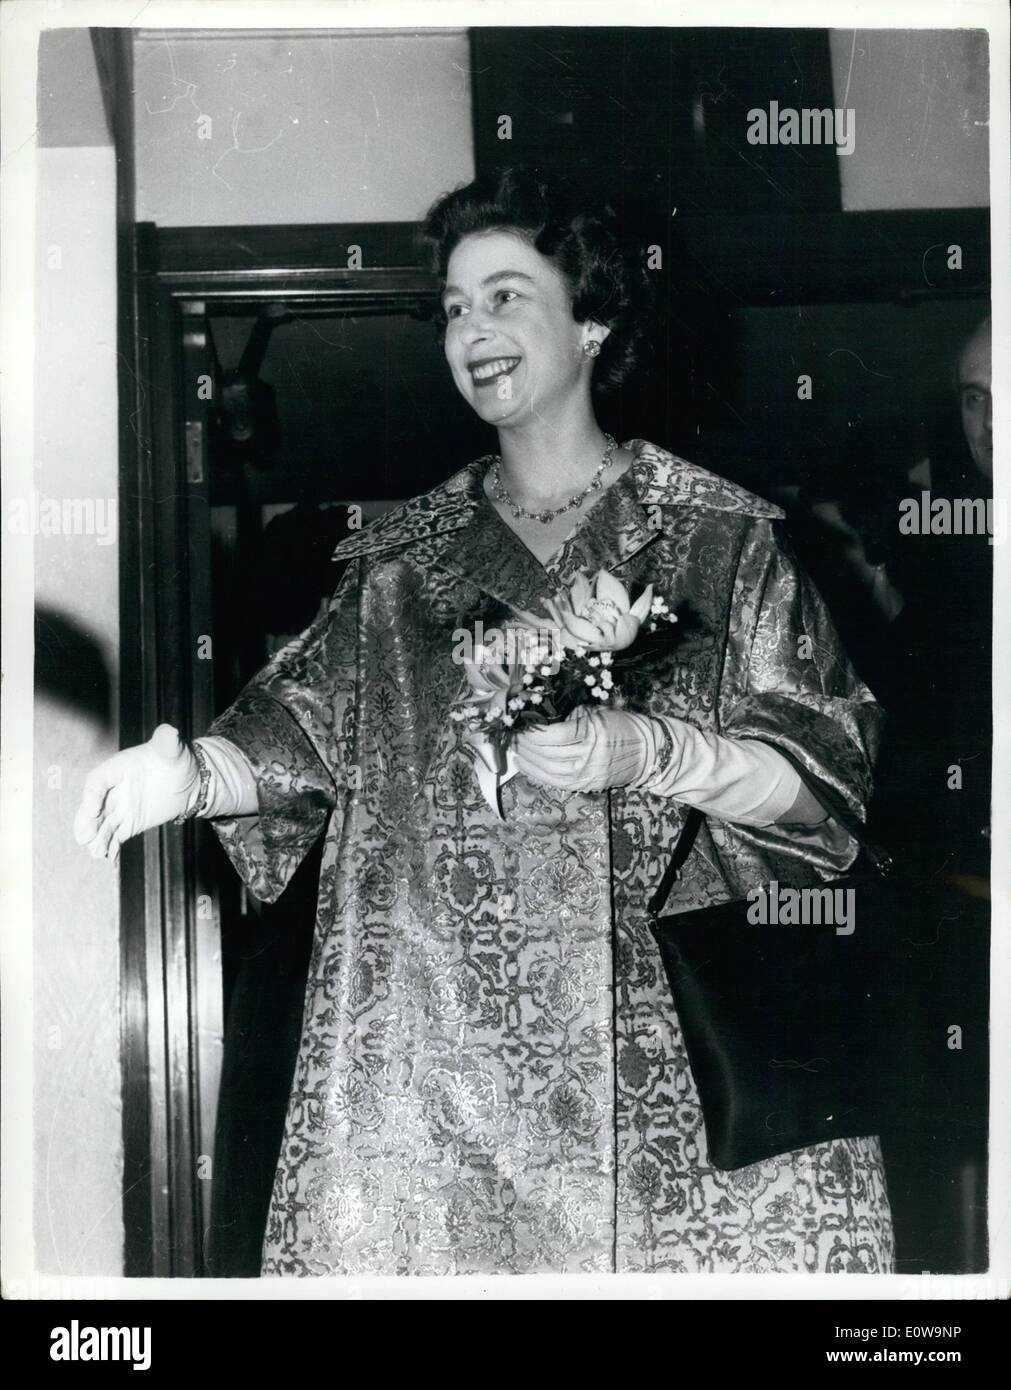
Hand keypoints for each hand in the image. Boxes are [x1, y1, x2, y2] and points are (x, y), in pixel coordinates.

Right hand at [73, 724, 200, 863]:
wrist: (189, 781)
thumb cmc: (176, 760)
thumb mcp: (173, 749)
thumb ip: (167, 741)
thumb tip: (168, 732)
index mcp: (117, 768)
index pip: (97, 781)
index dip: (92, 796)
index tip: (91, 810)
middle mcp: (114, 790)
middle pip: (94, 806)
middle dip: (88, 822)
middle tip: (85, 837)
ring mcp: (120, 808)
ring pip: (103, 825)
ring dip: (98, 838)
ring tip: (96, 852)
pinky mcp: (129, 824)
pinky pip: (116, 837)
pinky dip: (112, 848)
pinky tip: (110, 861)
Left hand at [511, 705, 655, 792]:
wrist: (647, 751)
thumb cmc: (622, 725)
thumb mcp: (597, 711)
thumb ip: (570, 715)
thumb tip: (539, 717)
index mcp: (591, 733)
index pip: (553, 734)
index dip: (532, 731)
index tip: (520, 724)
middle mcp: (588, 757)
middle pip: (546, 753)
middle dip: (525, 745)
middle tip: (513, 736)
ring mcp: (587, 775)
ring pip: (547, 771)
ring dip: (528, 761)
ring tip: (516, 751)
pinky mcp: (586, 786)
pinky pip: (555, 782)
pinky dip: (537, 774)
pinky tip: (526, 766)